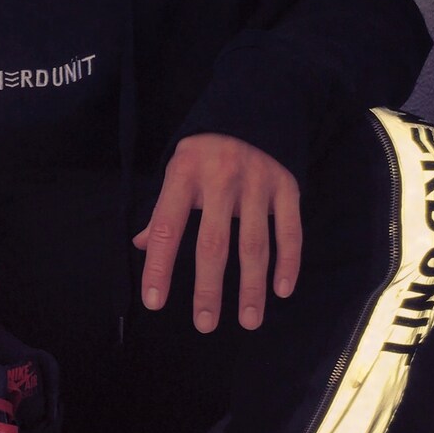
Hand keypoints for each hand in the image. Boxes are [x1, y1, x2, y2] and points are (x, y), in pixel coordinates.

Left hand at [132, 133, 301, 331]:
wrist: (252, 108)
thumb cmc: (205, 151)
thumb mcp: (176, 171)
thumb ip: (163, 210)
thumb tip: (143, 245)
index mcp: (185, 175)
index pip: (167, 227)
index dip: (160, 266)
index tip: (155, 302)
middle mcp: (222, 179)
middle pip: (214, 243)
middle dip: (208, 288)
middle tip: (204, 324)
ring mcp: (258, 183)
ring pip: (254, 244)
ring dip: (251, 287)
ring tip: (248, 321)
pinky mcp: (287, 186)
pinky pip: (290, 231)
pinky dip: (288, 263)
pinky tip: (281, 291)